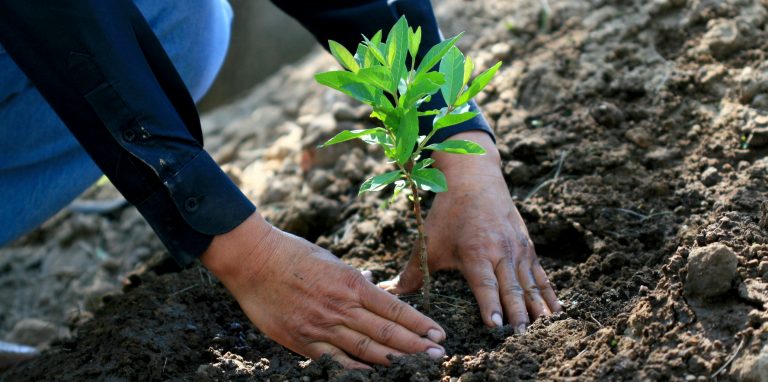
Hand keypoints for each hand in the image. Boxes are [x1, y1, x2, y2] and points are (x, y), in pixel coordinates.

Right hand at [200, 212, 445, 368]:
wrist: (253, 260)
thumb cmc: (292, 254)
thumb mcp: (331, 259)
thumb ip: (353, 279)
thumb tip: (373, 286)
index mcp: (351, 283)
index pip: (394, 307)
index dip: (419, 323)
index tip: (438, 334)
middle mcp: (341, 306)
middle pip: (386, 331)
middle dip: (416, 345)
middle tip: (439, 356)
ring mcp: (322, 325)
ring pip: (366, 348)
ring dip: (395, 359)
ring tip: (418, 367)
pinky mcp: (302, 340)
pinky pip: (335, 360)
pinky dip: (356, 369)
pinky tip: (375, 376)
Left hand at [379, 132, 560, 332]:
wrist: (476, 178)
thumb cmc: (449, 213)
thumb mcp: (429, 241)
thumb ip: (413, 272)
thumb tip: (389, 293)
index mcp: (475, 252)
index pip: (485, 285)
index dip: (491, 305)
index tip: (497, 326)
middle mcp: (501, 251)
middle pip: (512, 288)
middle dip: (518, 313)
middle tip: (522, 336)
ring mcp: (517, 249)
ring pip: (530, 284)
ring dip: (537, 308)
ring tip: (544, 330)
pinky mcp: (527, 247)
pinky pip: (541, 275)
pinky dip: (549, 293)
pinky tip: (556, 311)